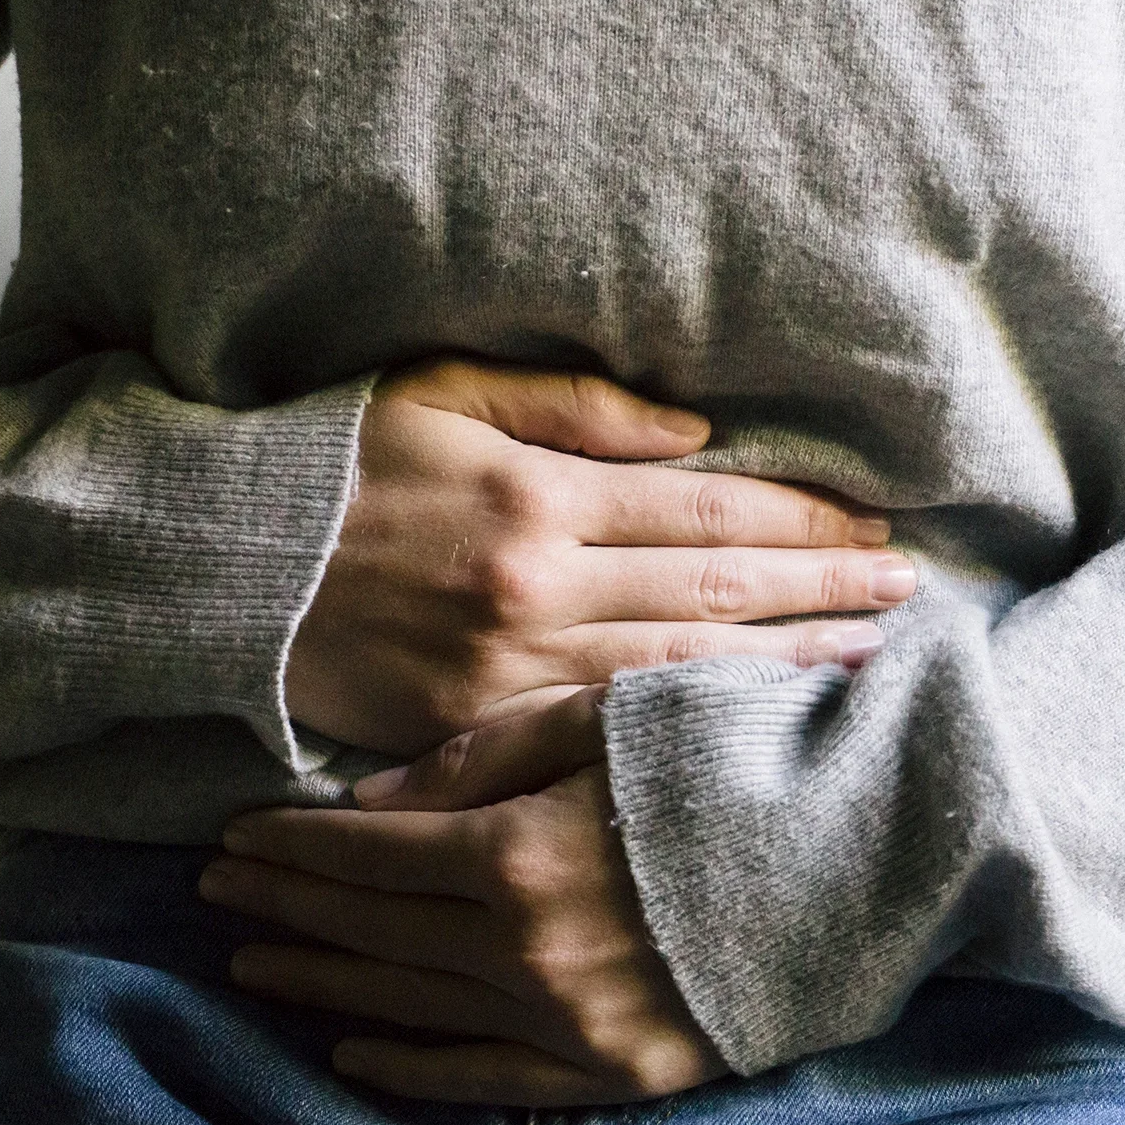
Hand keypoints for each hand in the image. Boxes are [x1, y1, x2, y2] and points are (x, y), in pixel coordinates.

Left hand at [204, 695, 722, 1105]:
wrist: (887, 847)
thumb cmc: (748, 752)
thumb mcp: (614, 715)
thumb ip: (483, 756)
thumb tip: (368, 800)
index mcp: (516, 854)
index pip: (364, 857)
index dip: (288, 848)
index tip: (230, 836)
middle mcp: (527, 953)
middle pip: (369, 935)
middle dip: (282, 911)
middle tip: (212, 895)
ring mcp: (572, 1023)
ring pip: (409, 1010)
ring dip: (322, 987)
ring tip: (253, 967)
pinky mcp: (621, 1071)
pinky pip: (488, 1082)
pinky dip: (413, 1068)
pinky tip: (353, 1054)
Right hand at [287, 357, 912, 756]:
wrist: (216, 564)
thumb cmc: (336, 463)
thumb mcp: (443, 393)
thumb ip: (574, 408)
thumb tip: (695, 436)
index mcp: (536, 494)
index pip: (705, 511)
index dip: (799, 521)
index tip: (871, 526)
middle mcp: (534, 586)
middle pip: (714, 595)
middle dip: (822, 592)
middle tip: (908, 594)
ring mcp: (504, 669)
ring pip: (677, 674)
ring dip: (781, 667)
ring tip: (866, 661)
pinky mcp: (469, 729)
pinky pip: (599, 731)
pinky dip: (683, 726)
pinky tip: (746, 725)